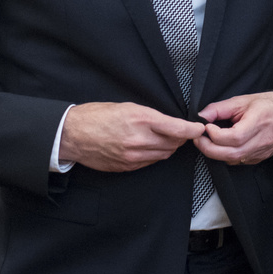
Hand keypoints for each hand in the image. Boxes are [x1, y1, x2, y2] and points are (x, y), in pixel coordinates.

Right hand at [60, 102, 206, 171]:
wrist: (73, 135)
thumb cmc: (97, 116)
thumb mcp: (127, 107)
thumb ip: (150, 116)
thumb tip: (169, 123)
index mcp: (141, 119)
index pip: (177, 129)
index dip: (192, 130)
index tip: (199, 128)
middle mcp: (139, 140)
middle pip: (174, 144)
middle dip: (181, 138)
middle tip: (181, 131)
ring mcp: (133, 156)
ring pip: (164, 155)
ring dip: (168, 147)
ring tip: (163, 138)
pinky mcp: (127, 167)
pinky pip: (150, 163)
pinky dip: (154, 155)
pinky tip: (148, 147)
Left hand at [196, 92, 272, 164]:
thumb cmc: (271, 104)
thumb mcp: (244, 99)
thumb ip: (220, 108)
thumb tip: (202, 116)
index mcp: (258, 123)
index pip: (232, 137)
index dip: (214, 134)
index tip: (206, 126)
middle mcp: (261, 141)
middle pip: (230, 154)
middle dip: (208, 148)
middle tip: (198, 138)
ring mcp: (261, 153)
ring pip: (232, 160)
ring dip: (215, 153)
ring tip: (207, 141)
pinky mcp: (259, 158)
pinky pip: (238, 162)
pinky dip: (226, 156)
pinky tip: (222, 146)